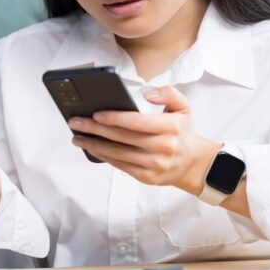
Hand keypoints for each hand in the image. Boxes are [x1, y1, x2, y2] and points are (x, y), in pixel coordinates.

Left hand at [68, 86, 221, 195]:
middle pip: (122, 137)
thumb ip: (169, 93)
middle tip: (75, 122)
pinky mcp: (147, 177)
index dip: (115, 118)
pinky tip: (91, 148)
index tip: (96, 113)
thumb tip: (147, 94)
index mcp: (170, 127)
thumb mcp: (183, 107)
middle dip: (95, 129)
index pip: (137, 122)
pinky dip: (103, 157)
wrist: (193, 163)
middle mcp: (162, 147)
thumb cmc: (181, 132)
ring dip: (93, 145)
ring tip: (77, 137)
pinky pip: (120, 166)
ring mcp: (154, 164)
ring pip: (118, 154)